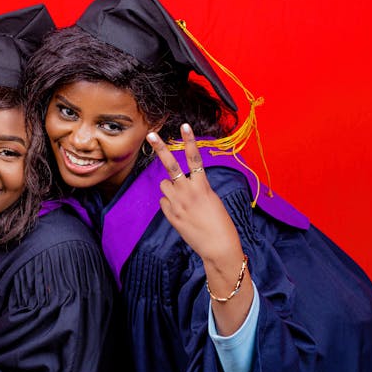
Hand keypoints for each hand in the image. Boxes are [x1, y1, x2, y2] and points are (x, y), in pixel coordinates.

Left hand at [145, 124, 242, 263]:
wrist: (218, 246)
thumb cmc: (220, 223)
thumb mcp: (212, 199)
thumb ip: (196, 188)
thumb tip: (179, 184)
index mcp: (203, 186)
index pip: (195, 158)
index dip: (190, 140)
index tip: (184, 125)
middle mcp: (188, 192)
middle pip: (171, 166)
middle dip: (160, 149)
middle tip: (151, 135)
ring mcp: (177, 204)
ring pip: (164, 185)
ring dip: (170, 188)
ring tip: (183, 200)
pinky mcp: (170, 215)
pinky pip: (164, 202)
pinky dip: (170, 204)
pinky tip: (181, 214)